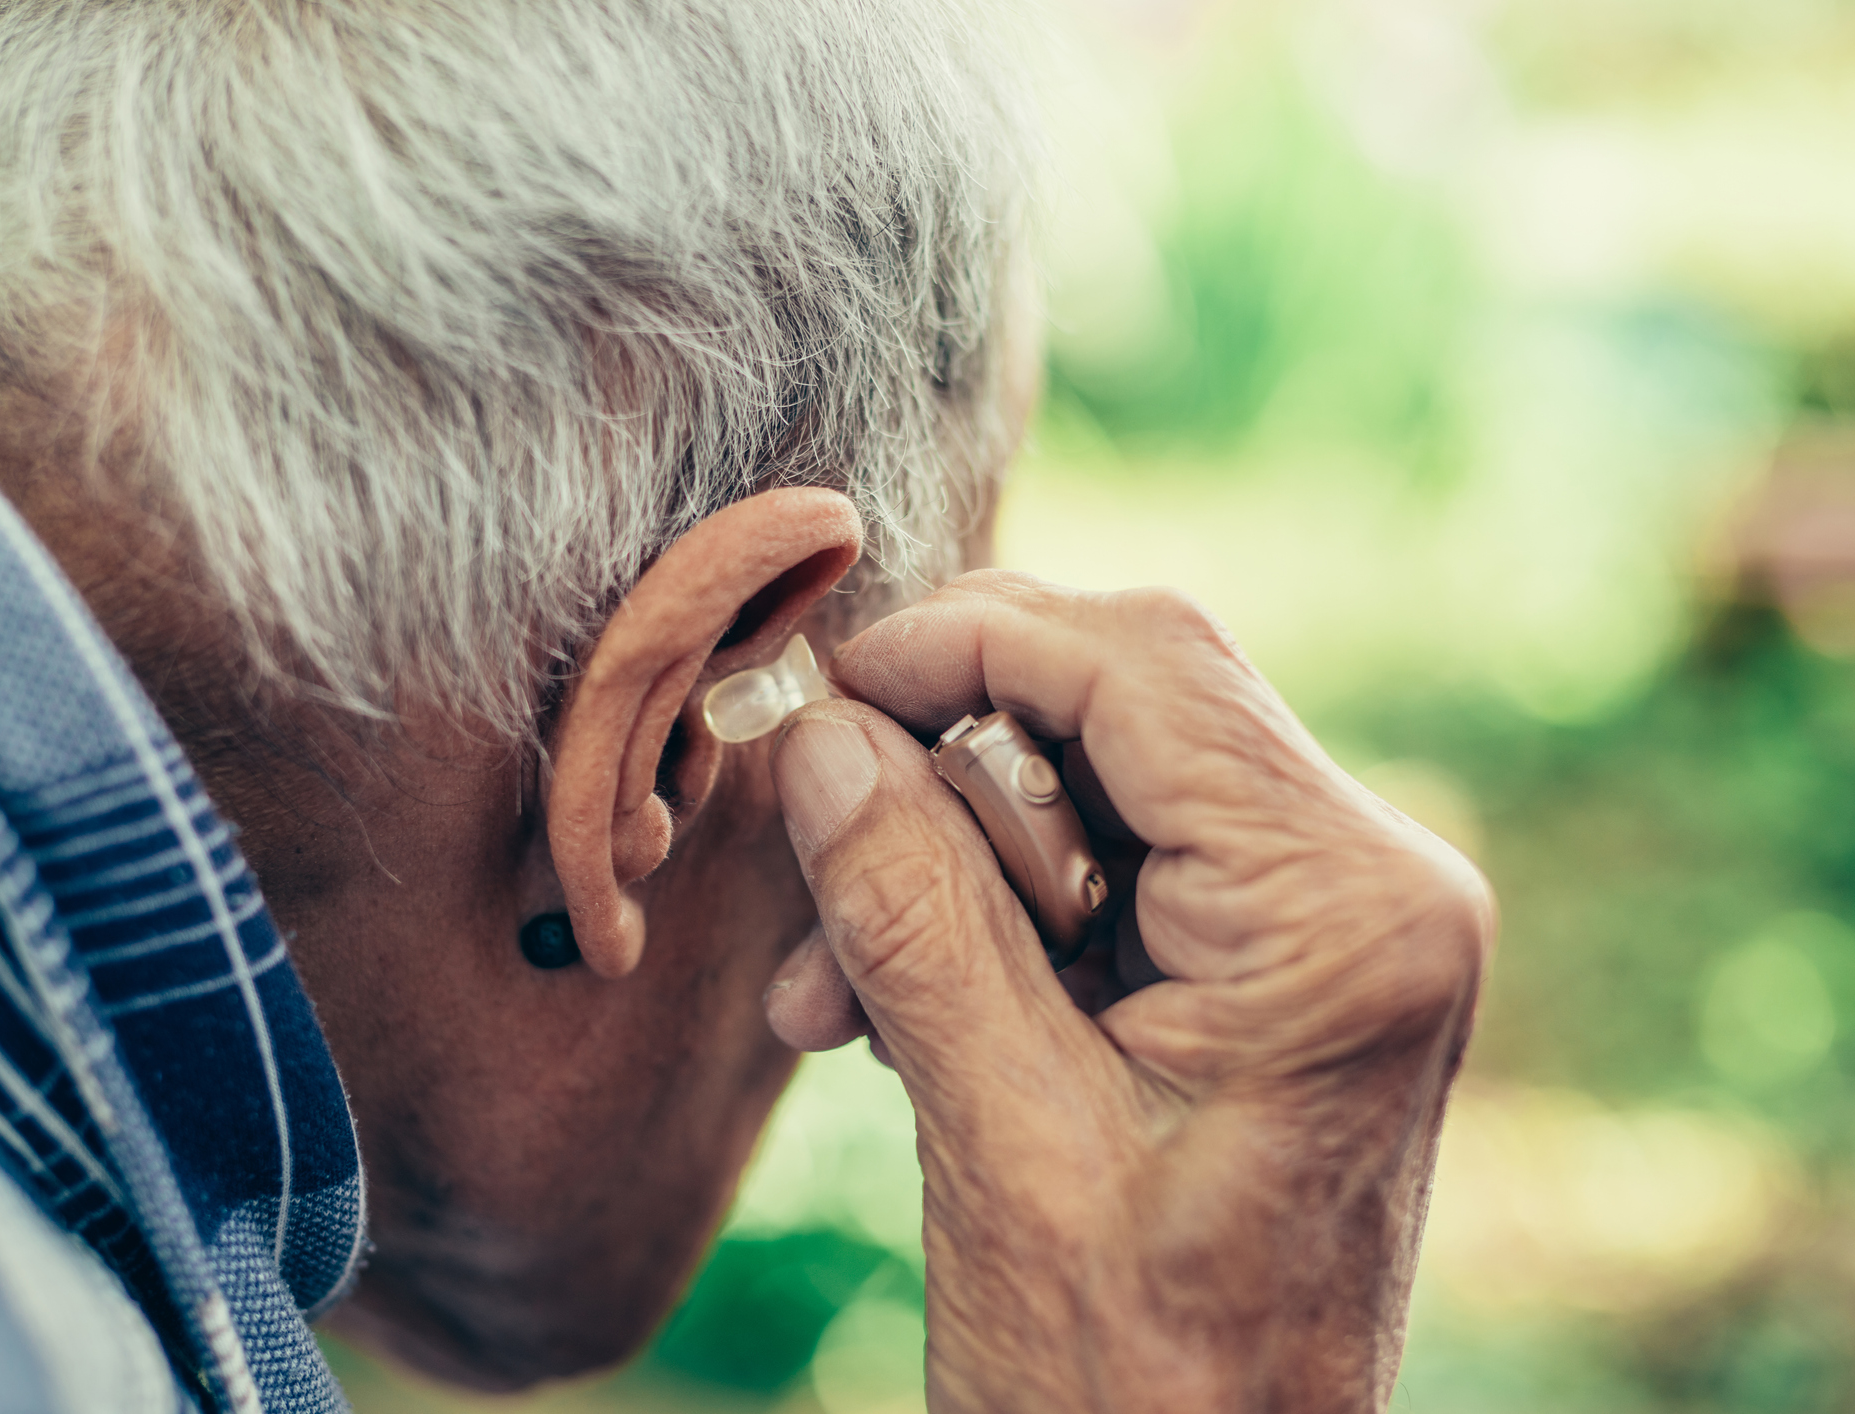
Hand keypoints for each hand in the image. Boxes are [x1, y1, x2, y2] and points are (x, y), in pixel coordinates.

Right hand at [763, 572, 1493, 1412]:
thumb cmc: (1132, 1385)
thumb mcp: (1002, 1138)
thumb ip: (912, 913)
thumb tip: (817, 735)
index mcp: (1344, 917)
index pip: (1143, 669)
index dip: (963, 643)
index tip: (819, 694)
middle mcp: (1369, 887)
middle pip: (1124, 699)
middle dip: (945, 766)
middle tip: (818, 858)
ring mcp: (1329, 924)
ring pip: (1094, 776)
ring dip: (943, 857)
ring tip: (832, 995)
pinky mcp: (1276, 967)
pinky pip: (1105, 862)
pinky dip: (988, 911)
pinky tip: (887, 1009)